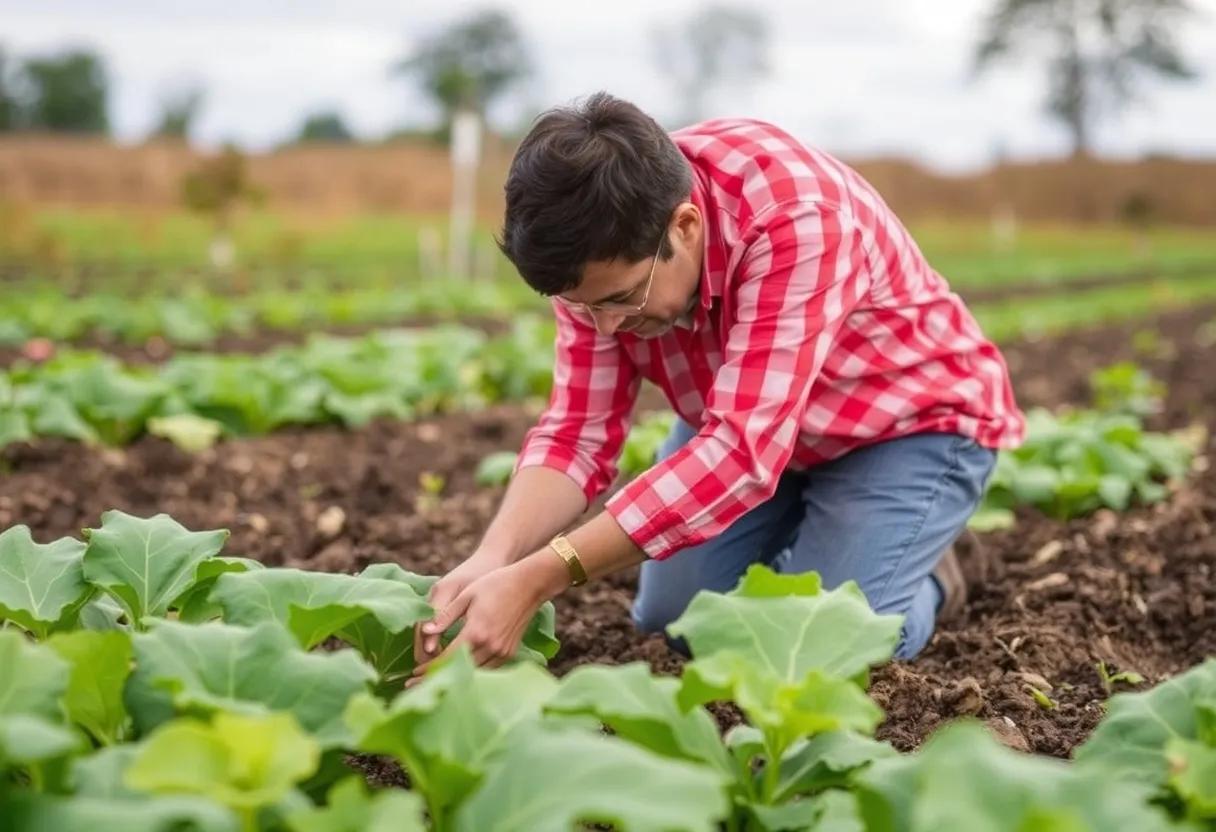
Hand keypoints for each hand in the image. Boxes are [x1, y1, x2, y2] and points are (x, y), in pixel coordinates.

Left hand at [408, 554, 567, 684]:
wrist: (529, 584)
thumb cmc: (495, 584)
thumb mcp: (466, 596)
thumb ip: (445, 616)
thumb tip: (425, 632)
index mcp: (475, 632)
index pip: (446, 658)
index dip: (428, 669)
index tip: (413, 675)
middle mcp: (489, 646)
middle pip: (458, 671)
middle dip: (437, 678)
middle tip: (416, 686)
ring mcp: (501, 651)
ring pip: (474, 674)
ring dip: (455, 678)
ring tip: (436, 682)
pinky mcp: (509, 652)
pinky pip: (487, 669)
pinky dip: (473, 673)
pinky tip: (460, 673)